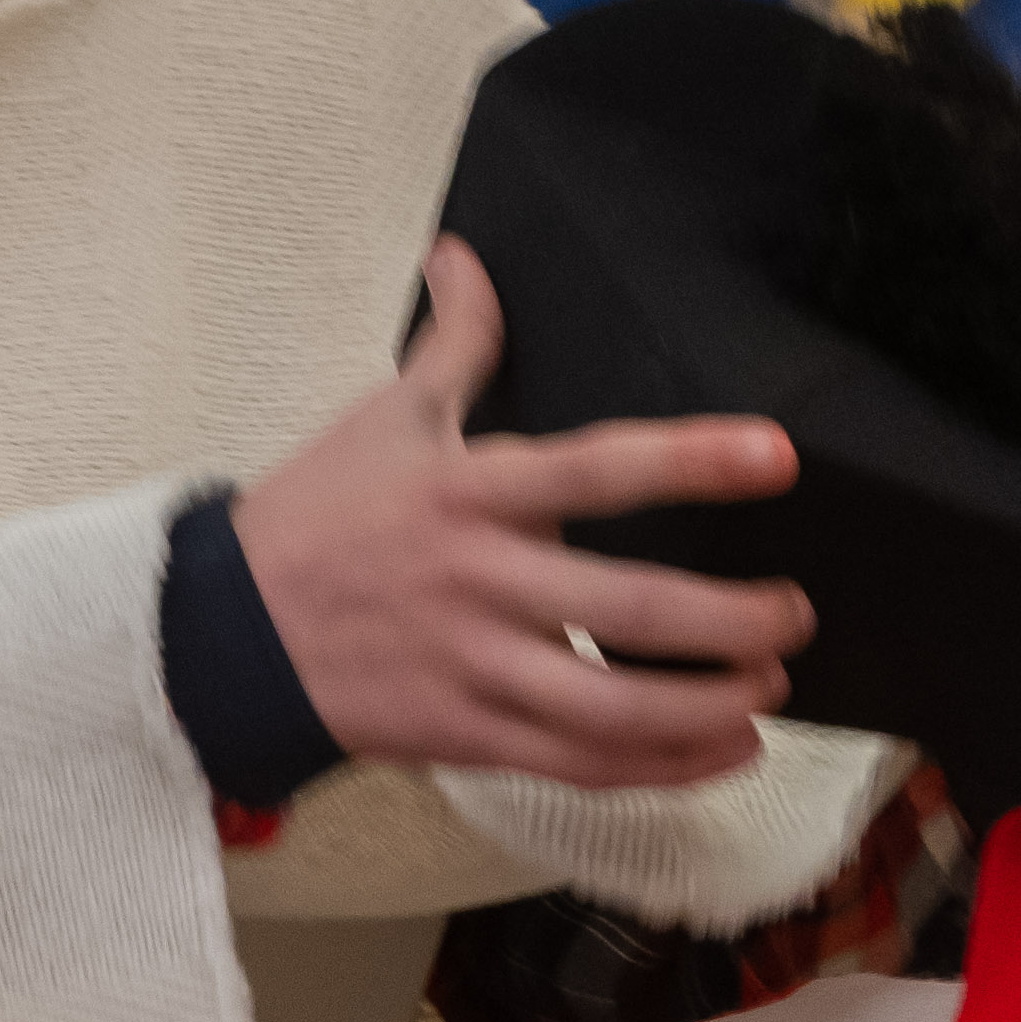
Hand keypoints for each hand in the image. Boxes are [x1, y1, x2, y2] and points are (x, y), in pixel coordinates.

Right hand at [234, 240, 809, 790]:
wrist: (226, 637)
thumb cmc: (316, 521)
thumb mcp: (383, 419)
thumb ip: (454, 343)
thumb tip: (465, 255)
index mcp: (468, 492)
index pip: (597, 468)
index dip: (691, 461)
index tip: (775, 456)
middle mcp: (478, 582)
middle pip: (625, 607)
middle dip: (728, 620)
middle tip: (793, 614)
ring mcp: (472, 667)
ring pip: (611, 705)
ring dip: (706, 705)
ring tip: (769, 690)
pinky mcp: (467, 735)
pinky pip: (578, 763)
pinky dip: (659, 766)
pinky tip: (723, 751)